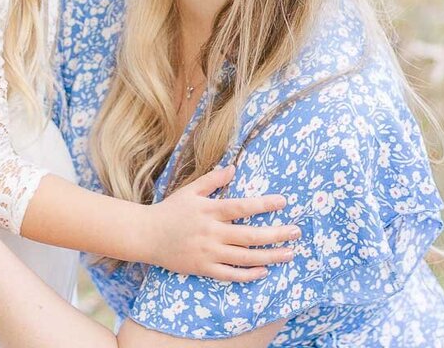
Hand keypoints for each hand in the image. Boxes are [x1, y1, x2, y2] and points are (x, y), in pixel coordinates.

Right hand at [144, 165, 298, 281]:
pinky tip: (264, 271)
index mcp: (209, 210)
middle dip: (276, 234)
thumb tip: (234, 168)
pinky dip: (248, 274)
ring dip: (269, 256)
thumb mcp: (189, 190)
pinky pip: (229, 275)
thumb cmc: (170, 210)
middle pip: (249, 235)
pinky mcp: (203, 269)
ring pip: (244, 257)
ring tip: (289, 253)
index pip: (241, 207)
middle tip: (296, 232)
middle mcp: (211, 232)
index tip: (283, 202)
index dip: (263, 204)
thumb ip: (212, 180)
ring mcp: (207, 253)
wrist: (146, 235)